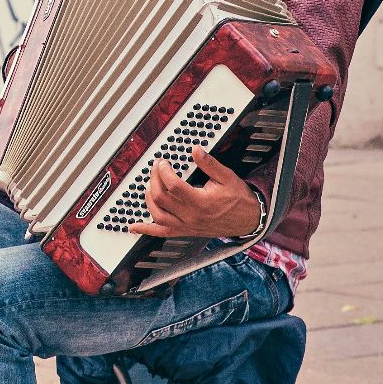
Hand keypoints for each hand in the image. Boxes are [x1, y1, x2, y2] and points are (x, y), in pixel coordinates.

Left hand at [127, 146, 262, 239]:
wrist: (248, 220)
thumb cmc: (239, 200)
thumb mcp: (227, 177)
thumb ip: (209, 164)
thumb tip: (196, 150)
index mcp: (201, 202)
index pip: (173, 186)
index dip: (164, 172)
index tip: (163, 163)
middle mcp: (191, 217)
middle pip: (161, 198)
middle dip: (154, 180)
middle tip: (156, 168)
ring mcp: (186, 226)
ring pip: (157, 214)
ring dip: (148, 198)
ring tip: (150, 184)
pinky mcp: (184, 231)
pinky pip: (161, 233)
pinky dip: (146, 229)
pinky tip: (133, 226)